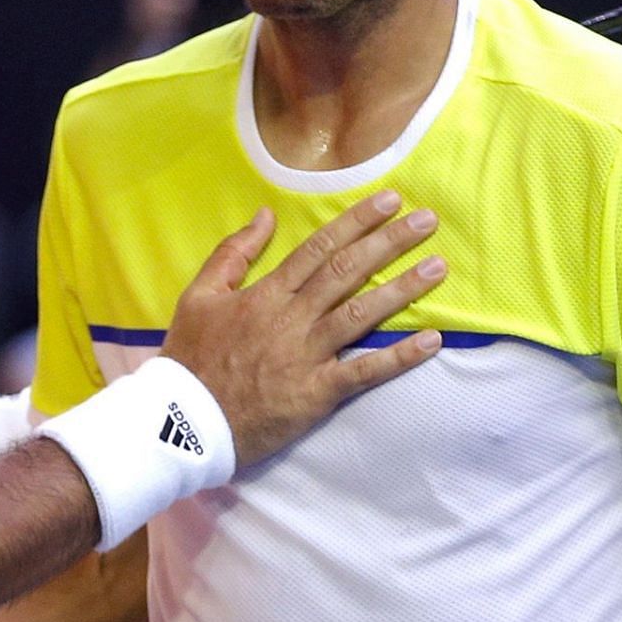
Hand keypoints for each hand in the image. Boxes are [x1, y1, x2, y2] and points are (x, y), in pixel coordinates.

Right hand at [161, 191, 444, 465]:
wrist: (183, 420)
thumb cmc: (192, 357)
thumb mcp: (199, 295)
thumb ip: (233, 253)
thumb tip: (265, 215)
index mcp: (266, 292)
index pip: (319, 248)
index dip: (357, 222)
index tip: (390, 201)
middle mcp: (292, 317)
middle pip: (348, 271)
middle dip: (390, 242)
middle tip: (427, 221)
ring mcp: (307, 354)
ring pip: (362, 313)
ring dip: (403, 288)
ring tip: (438, 267)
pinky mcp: (317, 392)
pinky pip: (364, 371)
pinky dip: (399, 357)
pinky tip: (431, 341)